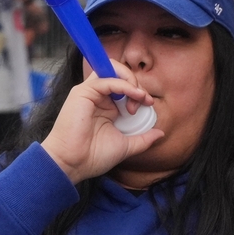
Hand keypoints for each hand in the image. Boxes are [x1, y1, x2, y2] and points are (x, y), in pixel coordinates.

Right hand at [39, 63, 163, 183]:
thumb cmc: (93, 157)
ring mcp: (89, 92)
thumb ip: (142, 139)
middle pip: (119, 73)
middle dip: (136, 82)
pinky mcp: (82, 92)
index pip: (124, 85)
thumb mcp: (125, 146)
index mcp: (106, 106)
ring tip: (139, 97)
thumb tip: (160, 133)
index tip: (148, 105)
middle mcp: (97, 96)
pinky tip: (135, 95)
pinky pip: (107, 80)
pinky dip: (125, 84)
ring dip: (131, 80)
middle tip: (144, 100)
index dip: (138, 90)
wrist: (73, 165)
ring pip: (113, 70)